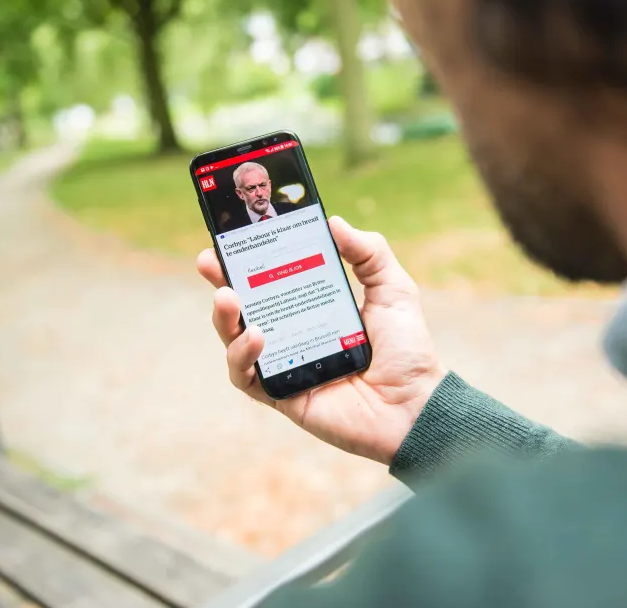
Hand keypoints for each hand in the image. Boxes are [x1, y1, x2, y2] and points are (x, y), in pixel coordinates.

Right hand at [197, 216, 446, 464]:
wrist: (416, 406)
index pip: (272, 278)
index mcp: (313, 306)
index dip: (248, 258)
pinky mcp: (281, 395)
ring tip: (228, 297)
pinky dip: (242, 356)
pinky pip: (246, 378)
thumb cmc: (407, 350)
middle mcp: (293, 334)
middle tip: (210, 261)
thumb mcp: (392, 289)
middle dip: (222, 281)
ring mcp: (284, 365)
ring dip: (224, 318)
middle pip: (245, 306)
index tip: (232, 236)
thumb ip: (369, 252)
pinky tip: (257, 337)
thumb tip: (333, 221)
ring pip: (235, 340)